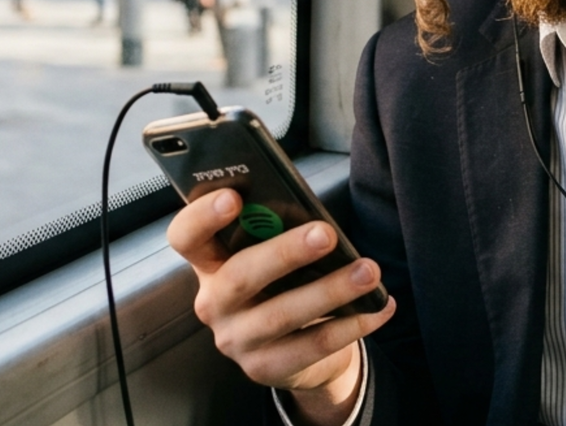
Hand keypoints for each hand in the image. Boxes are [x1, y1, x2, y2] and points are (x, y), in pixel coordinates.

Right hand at [166, 189, 394, 422]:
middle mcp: (214, 302)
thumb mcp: (270, 253)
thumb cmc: (283, 281)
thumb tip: (310, 212)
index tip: (234, 196)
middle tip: (326, 234)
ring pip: (281, 314)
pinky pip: (311, 346)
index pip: (186, 237)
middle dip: (285, 252)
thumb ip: (276, 230)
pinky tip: (379, 306)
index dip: (203, 216)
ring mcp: (236, 340)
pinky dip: (351, 324)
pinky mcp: (264, 368)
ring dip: (330, 290)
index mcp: (209, 263)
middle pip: (240, 276)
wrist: (293, 349)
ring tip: (369, 271)